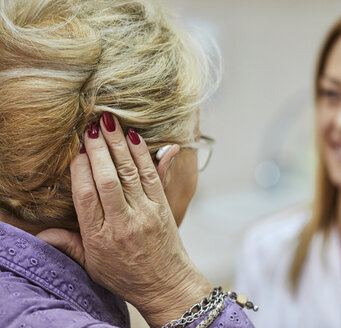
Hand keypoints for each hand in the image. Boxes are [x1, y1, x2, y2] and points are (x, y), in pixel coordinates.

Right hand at [37, 114, 210, 327]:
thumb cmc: (127, 275)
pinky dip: (144, 155)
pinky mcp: (162, 208)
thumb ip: (69, 245)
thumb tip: (43, 233)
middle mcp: (122, 222)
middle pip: (107, 180)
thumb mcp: (93, 266)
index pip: (86, 196)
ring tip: (110, 123)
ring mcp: (145, 213)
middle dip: (99, 150)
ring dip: (119, 145)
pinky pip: (152, 177)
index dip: (80, 170)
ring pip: (130, 173)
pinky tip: (136, 138)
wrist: (166, 284)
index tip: (77, 150)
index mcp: (99, 237)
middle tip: (91, 127)